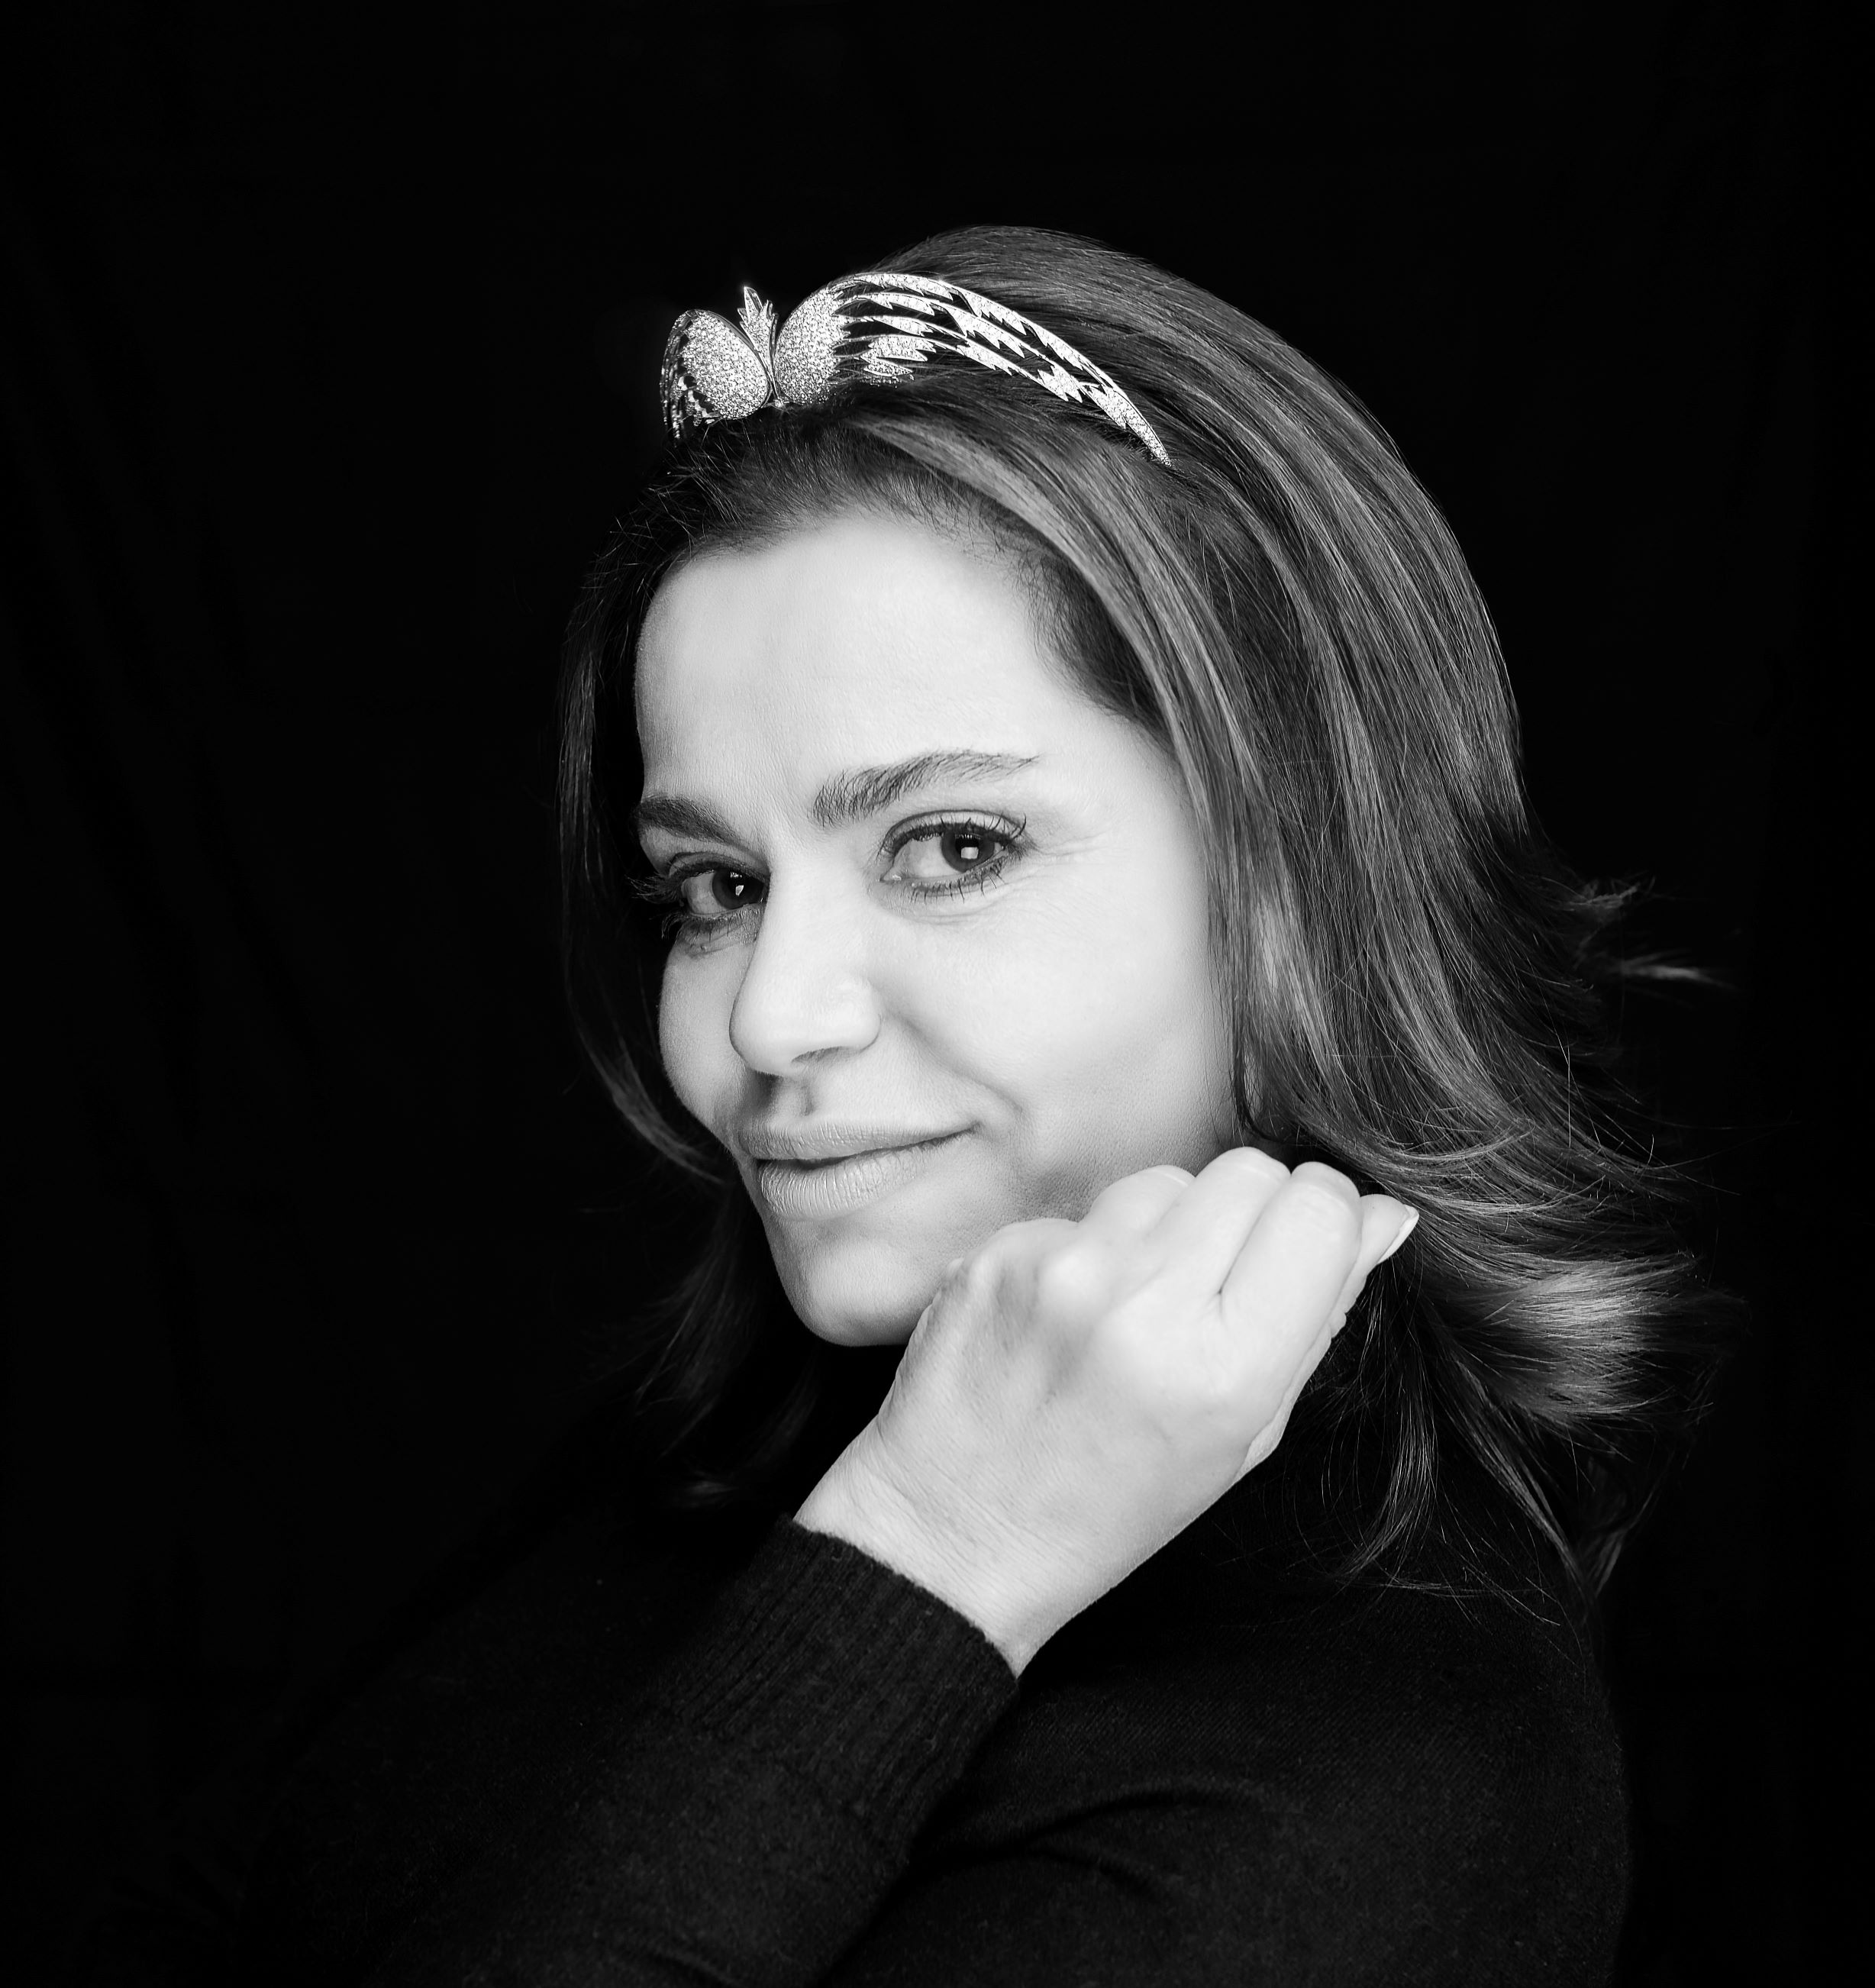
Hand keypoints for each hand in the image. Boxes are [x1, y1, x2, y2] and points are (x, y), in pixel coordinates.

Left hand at [793, 1150, 1416, 1673]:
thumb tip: (1385, 1216)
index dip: (1328, 1218)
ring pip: (1168, 1177)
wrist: (955, 1537)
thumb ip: (1318, 1320)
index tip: (1309, 1248)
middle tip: (1223, 1281)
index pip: (1320, 1209)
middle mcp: (1143, 1305)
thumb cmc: (1113, 1502)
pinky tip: (1073, 1313)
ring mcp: (1062, 1270)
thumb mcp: (1245, 1437)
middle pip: (1251, 1172)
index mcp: (1224, 1369)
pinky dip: (1095, 1247)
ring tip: (1140, 1304)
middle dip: (1256, 1212)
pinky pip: (1087, 1208)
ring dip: (1172, 1223)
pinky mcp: (999, 1252)